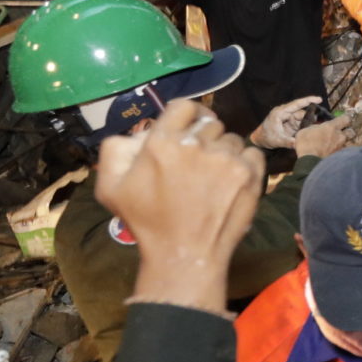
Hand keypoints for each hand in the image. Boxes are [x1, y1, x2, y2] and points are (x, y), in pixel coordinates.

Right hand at [95, 100, 264, 311]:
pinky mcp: (250, 174)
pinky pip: (251, 153)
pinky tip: (231, 181)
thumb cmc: (145, 222)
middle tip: (197, 162)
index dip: (186, 116)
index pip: (183, 106)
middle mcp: (196, 144)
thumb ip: (114, 149)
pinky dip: (244, 163)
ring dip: (223, 152)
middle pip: (209, 122)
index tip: (187, 130)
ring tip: (214, 177)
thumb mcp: (110, 187)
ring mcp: (226, 158)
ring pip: (230, 139)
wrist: (184, 255)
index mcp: (162, 142)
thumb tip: (139, 132)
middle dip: (203, 137)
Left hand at [253, 96, 322, 149]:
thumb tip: (297, 144)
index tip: (319, 99)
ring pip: (303, 118)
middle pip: (301, 112)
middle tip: (319, 122)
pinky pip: (301, 124)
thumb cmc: (266, 137)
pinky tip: (311, 130)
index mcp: (280, 112)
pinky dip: (306, 127)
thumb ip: (287, 142)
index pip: (296, 104)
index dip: (308, 101)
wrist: (260, 141)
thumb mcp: (277, 140)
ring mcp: (289, 118)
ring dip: (309, 123)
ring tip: (315, 129)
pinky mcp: (291, 124)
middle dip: (311, 116)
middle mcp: (286, 113)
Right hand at [294, 111, 359, 158]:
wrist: (309, 162)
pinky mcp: (340, 157)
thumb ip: (315, 128)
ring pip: (348, 143)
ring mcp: (341, 148)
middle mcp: (339, 136)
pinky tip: (335, 153)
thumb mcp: (305, 131)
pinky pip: (343, 152)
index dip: (345, 119)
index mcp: (331, 127)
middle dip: (347, 132)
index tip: (343, 119)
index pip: (346, 119)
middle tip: (341, 133)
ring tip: (338, 144)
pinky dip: (340, 152)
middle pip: (351, 132)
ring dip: (344, 143)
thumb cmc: (305, 144)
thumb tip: (318, 128)